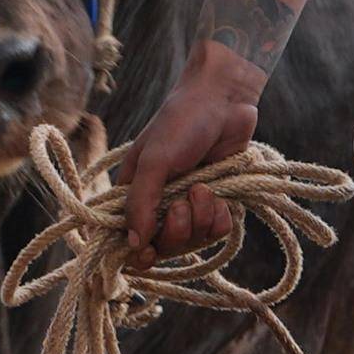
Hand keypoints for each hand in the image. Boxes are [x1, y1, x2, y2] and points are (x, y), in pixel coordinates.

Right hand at [124, 37, 269, 254]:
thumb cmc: (182, 122)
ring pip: (193, 240)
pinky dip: (220, 216)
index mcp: (135, 192)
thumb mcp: (155, 161)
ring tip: (204, 188)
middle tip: (182, 202)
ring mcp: (189, 203)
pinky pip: (217, 230)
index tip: (147, 254)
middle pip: (164, 246)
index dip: (137, 252)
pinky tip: (221, 195)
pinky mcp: (217, 201)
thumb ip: (141, 204)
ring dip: (201, 218)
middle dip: (176, 230)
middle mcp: (160, 202)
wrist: (225, 100)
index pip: (128, 237)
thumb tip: (133, 245)